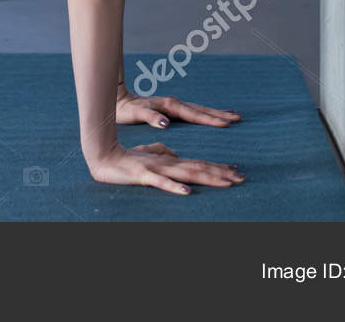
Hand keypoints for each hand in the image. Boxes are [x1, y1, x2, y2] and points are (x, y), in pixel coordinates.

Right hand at [88, 142, 243, 194]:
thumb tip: (174, 152)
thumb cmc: (125, 157)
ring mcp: (157, 169)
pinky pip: (161, 183)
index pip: (198, 163)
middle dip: (221, 173)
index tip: (236, 171)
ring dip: (208, 179)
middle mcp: (168, 163)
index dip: (218, 167)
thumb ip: (161, 151)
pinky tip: (188, 193)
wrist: (102, 156)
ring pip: (187, 174)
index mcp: (170, 160)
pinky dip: (175, 188)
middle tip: (242, 177)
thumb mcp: (147, 154)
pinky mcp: (143, 175)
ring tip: (227, 183)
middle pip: (199, 168)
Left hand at [116, 90, 240, 129]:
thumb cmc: (127, 110)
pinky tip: (210, 116)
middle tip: (238, 118)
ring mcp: (174, 106)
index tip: (226, 123)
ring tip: (232, 116)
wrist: (119, 101)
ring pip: (200, 110)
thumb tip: (166, 123)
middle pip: (202, 110)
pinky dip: (206, 114)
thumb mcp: (137, 114)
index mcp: (170, 106)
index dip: (210, 120)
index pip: (194, 115)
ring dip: (216, 113)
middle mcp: (175, 104)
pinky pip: (194, 112)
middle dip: (220, 114)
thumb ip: (151, 118)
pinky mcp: (172, 109)